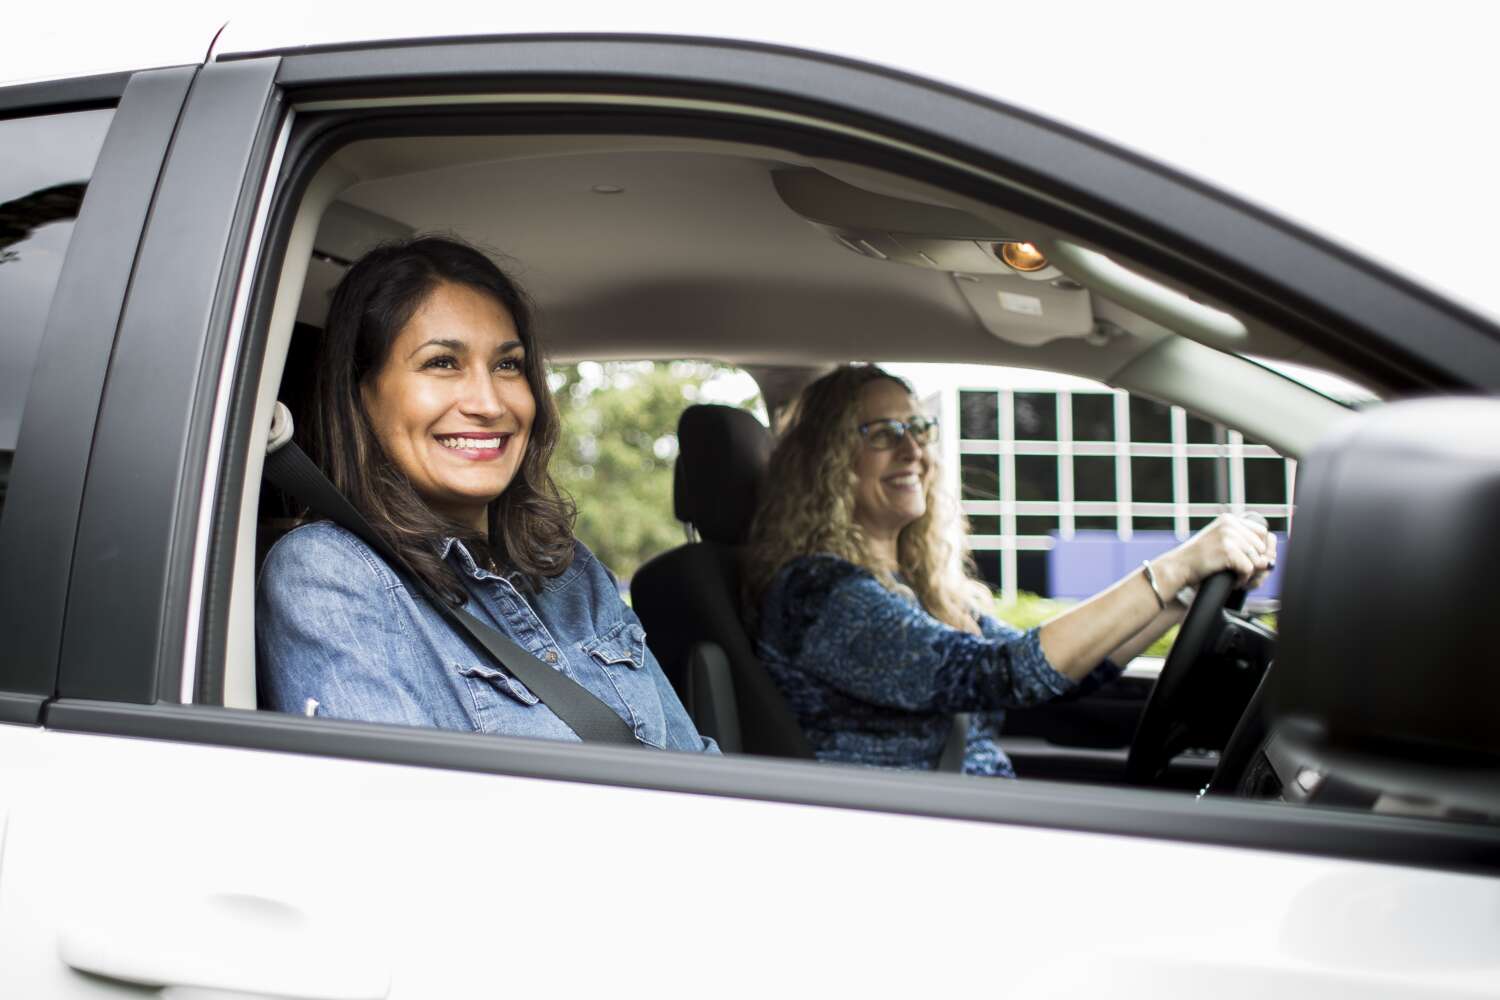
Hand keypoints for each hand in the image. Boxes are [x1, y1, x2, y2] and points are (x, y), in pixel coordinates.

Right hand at [1155, 514, 1275, 591]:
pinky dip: (1243, 579)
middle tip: (1242, 573)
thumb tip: (1271, 560)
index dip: (1260, 549)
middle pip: (1261, 546)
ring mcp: (1228, 536)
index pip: (1261, 532)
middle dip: (1256, 563)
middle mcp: (1230, 524)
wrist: (1178, 567)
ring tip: (1236, 577)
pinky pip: (1249, 568)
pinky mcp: (1227, 550)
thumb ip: (1243, 545)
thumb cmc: (1198, 560)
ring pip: (1257, 559)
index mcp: (1229, 520)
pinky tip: (1233, 581)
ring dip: (1249, 573)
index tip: (1251, 561)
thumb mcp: (1220, 544)